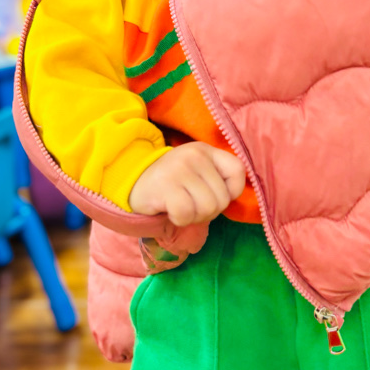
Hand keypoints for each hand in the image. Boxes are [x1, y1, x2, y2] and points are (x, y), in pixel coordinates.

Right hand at [128, 142, 245, 226]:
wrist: (132, 182)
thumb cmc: (171, 182)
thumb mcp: (196, 171)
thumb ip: (216, 179)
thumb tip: (233, 197)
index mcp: (206, 150)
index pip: (238, 170)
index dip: (232, 191)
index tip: (213, 194)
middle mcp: (195, 155)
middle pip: (222, 199)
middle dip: (209, 211)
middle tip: (190, 204)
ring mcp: (180, 169)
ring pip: (207, 208)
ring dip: (194, 217)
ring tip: (180, 207)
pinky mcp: (166, 186)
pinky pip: (186, 214)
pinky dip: (179, 220)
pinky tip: (170, 210)